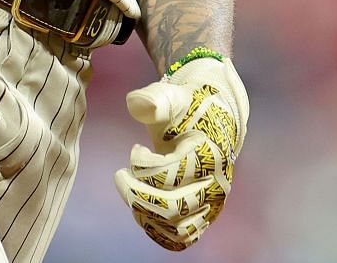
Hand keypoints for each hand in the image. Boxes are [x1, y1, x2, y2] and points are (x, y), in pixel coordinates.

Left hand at [113, 52, 248, 250]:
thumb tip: (136, 103)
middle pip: (171, 209)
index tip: (135, 149)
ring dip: (145, 215)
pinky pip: (181, 238)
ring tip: (132, 192)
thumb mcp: (172, 97)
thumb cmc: (187, 108)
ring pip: (176, 229)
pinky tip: (141, 209)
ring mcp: (212, 204)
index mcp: (209, 154)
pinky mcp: (205, 216)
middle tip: (120, 176)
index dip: (141, 165)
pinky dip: (157, 231)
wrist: (214, 119)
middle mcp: (216, 185)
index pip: (167, 176)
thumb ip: (155, 99)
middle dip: (136, 195)